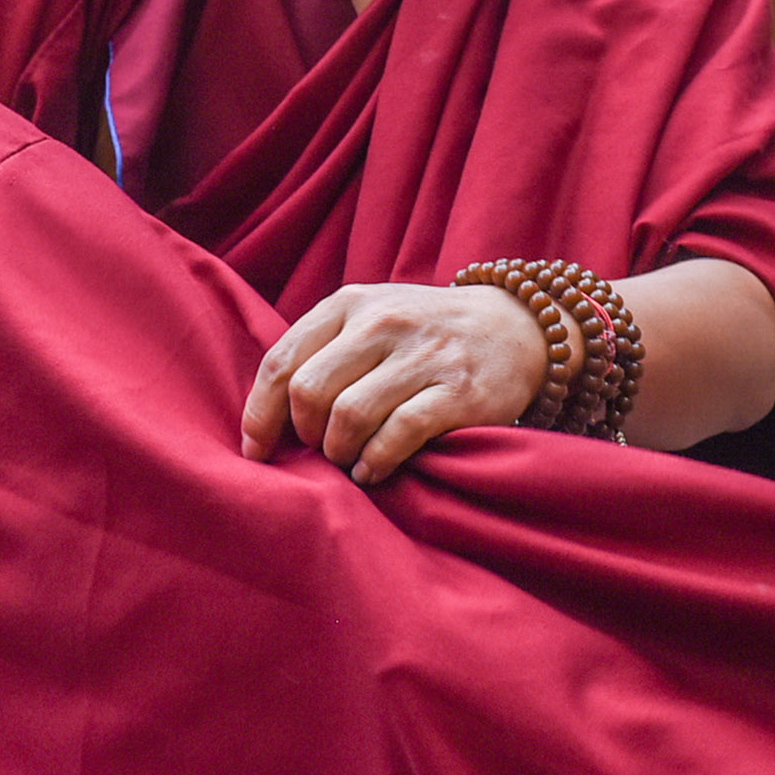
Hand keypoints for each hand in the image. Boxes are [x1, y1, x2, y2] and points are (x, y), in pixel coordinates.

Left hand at [240, 282, 559, 485]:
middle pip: (309, 391)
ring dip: (339, 452)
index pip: (282, 361)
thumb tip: (268, 414)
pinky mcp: (458, 391)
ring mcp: (422, 355)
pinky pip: (398, 433)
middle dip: (304, 434)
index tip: (257, 450)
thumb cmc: (425, 335)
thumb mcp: (371, 318)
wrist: (517, 328)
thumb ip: (323, 351)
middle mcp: (383, 322)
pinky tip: (373, 470)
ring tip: (347, 461)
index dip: (260, 414)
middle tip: (318, 450)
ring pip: (349, 415)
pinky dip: (376, 461)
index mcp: (350, 305)